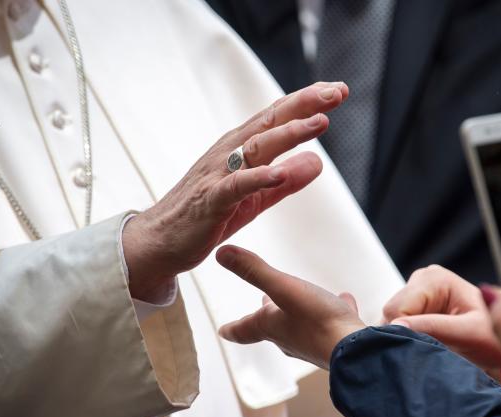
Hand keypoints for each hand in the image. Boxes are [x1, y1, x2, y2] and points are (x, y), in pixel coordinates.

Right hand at [123, 82, 348, 300]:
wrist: (162, 241)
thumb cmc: (208, 214)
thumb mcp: (257, 198)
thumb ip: (288, 180)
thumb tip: (319, 162)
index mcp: (242, 149)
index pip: (278, 117)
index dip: (308, 103)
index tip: (338, 91)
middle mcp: (230, 153)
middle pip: (270, 122)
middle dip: (304, 105)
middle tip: (336, 93)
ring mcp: (219, 174)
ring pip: (257, 147)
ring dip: (289, 134)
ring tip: (320, 124)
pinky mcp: (211, 200)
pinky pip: (236, 186)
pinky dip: (259, 178)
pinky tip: (280, 173)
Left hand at [215, 245, 365, 369]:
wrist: (355, 350)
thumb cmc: (317, 320)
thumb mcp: (284, 288)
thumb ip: (255, 271)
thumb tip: (221, 253)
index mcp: (271, 327)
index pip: (244, 329)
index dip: (232, 328)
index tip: (222, 331)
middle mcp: (289, 338)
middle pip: (272, 326)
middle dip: (266, 315)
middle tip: (261, 305)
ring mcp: (314, 342)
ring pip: (302, 325)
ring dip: (299, 313)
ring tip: (302, 299)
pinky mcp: (337, 340)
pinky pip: (333, 321)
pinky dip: (334, 310)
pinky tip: (345, 300)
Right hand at [382, 265, 500, 369]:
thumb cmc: (492, 339)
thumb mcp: (469, 334)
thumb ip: (434, 327)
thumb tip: (399, 326)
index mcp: (435, 278)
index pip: (397, 309)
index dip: (406, 333)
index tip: (428, 347)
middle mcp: (422, 280)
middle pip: (391, 315)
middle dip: (408, 335)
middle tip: (436, 348)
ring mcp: (417, 294)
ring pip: (391, 323)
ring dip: (409, 339)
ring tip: (437, 347)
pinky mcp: (415, 309)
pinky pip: (398, 328)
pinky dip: (409, 340)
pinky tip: (428, 345)